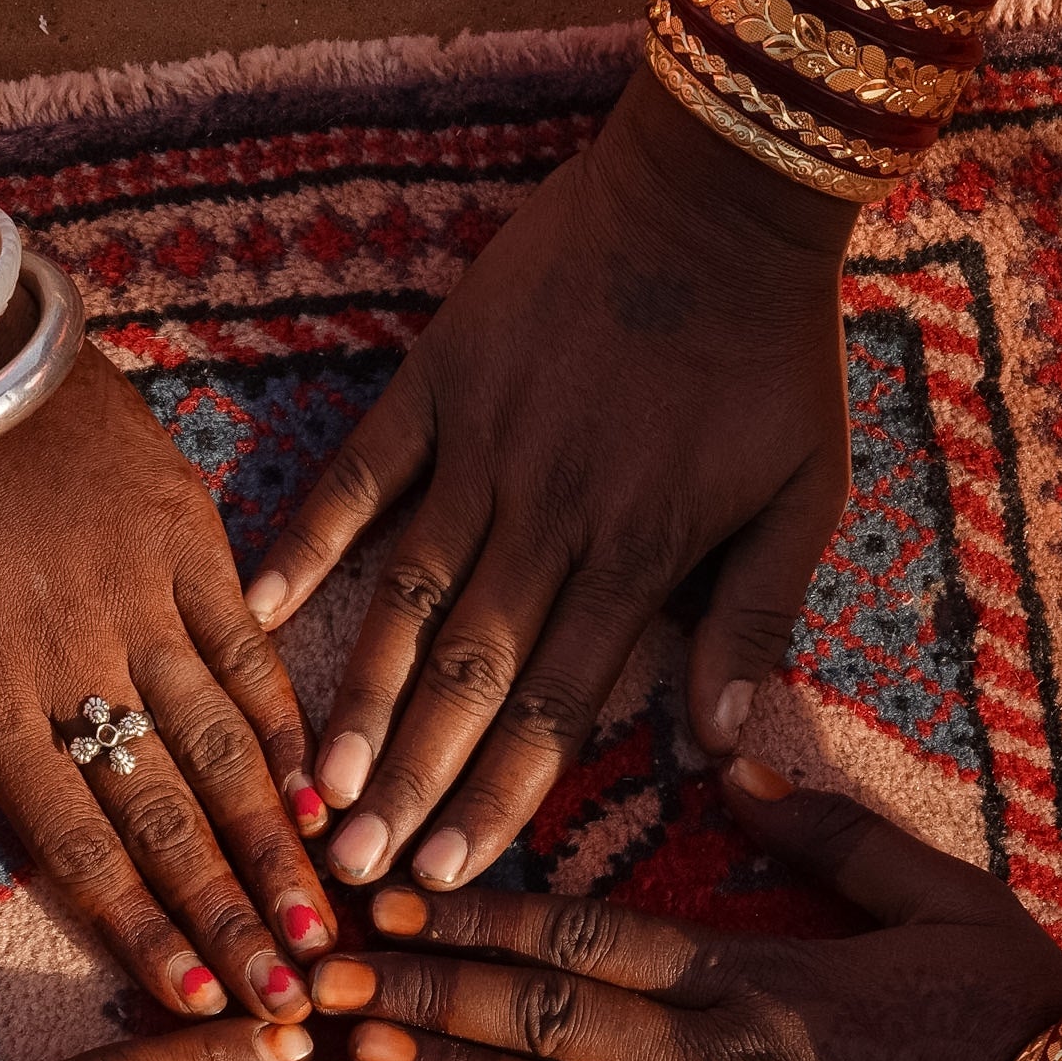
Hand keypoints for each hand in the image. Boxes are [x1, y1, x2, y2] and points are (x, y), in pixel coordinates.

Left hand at [0, 342, 333, 1024]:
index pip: (76, 838)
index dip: (140, 925)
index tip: (195, 1002)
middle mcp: (80, 660)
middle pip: (167, 811)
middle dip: (232, 914)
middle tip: (292, 996)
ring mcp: (146, 597)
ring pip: (224, 742)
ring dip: (275, 840)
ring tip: (327, 918)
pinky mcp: (191, 537)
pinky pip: (250, 644)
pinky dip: (288, 721)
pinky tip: (322, 789)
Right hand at [244, 70, 855, 891]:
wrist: (715, 188)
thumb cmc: (767, 351)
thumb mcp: (805, 491)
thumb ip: (755, 618)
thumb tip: (723, 743)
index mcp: (637, 554)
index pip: (559, 706)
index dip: (500, 797)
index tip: (447, 873)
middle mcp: (549, 517)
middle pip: (471, 673)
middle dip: (414, 779)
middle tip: (358, 865)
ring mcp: (483, 447)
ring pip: (409, 595)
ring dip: (360, 693)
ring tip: (315, 782)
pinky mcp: (437, 381)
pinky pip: (360, 471)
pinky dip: (309, 537)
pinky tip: (256, 608)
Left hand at [308, 760, 1061, 1060]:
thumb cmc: (1027, 1019)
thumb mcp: (941, 895)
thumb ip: (827, 827)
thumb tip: (732, 753)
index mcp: (759, 966)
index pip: (585, 932)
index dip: (475, 915)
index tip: (391, 902)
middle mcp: (723, 1054)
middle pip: (544, 1015)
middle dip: (427, 993)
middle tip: (327, 982)